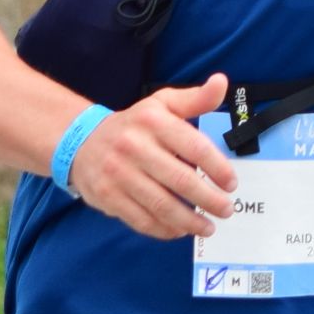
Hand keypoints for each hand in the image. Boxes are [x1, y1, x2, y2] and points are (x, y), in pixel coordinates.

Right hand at [71, 74, 240, 241]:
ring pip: (161, 204)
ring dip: (189, 221)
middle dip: (208, 199)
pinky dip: (164, 229)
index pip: (194, 146)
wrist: (81, 140)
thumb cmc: (134, 124)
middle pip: (180, 179)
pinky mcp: (107, 196)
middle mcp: (134, 146)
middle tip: (226, 210)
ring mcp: (118, 174)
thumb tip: (221, 83)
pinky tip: (180, 230)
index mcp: (153, 121)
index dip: (217, 168)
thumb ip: (195, 98)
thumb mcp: (162, 104)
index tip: (232, 184)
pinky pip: (141, 219)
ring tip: (208, 226)